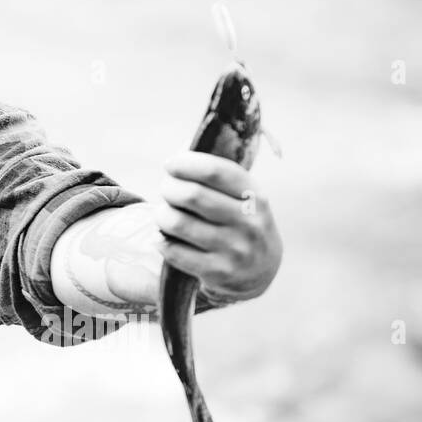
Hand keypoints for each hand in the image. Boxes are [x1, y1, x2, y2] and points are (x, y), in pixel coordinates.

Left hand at [155, 151, 282, 301]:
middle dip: (169, 187)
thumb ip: (213, 171)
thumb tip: (182, 147)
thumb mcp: (240, 195)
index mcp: (255, 196)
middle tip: (166, 189)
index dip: (185, 163)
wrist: (260, 270)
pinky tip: (165, 238)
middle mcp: (249, 223)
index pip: (216, 171)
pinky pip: (173, 251)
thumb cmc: (238, 219)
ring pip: (177, 223)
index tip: (170, 164)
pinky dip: (161, 241)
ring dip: (161, 215)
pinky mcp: (219, 274)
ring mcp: (235, 250)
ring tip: (164, 214)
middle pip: (191, 195)